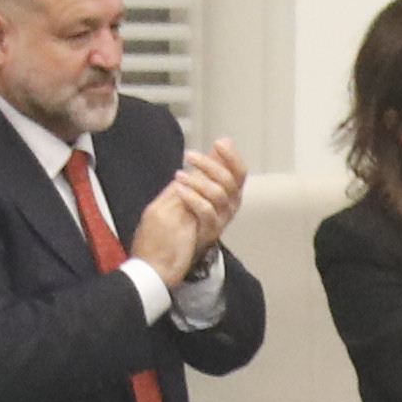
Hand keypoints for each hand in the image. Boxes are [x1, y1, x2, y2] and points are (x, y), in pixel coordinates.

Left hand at [130, 139, 245, 284]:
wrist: (161, 259)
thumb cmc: (175, 223)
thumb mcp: (192, 189)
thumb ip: (208, 167)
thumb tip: (223, 142)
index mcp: (227, 196)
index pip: (239, 173)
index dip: (233, 157)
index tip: (220, 142)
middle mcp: (229, 209)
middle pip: (232, 181)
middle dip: (211, 165)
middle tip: (190, 155)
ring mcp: (220, 222)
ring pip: (220, 194)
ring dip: (199, 181)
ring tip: (179, 175)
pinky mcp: (208, 233)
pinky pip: (206, 211)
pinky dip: (193, 197)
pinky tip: (179, 189)